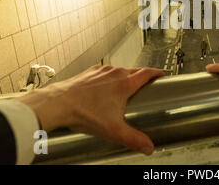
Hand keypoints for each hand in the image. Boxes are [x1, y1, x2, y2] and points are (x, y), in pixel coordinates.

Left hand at [16, 65, 163, 154]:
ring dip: (124, 78)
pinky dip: (108, 79)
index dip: (156, 73)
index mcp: (124, 84)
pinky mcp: (89, 72)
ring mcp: (101, 71)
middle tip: (145, 86)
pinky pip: (104, 73)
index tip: (161, 75)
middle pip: (134, 71)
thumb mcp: (113, 130)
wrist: (58, 104)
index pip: (147, 73)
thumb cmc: (84, 113)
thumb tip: (149, 147)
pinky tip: (103, 90)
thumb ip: (134, 139)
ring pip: (118, 71)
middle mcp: (114, 73)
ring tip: (123, 90)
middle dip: (142, 77)